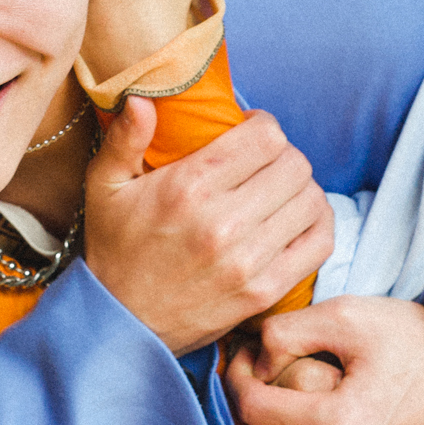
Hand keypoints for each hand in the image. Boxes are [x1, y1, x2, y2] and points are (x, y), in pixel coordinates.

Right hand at [85, 98, 333, 356]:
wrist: (121, 325)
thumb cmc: (114, 250)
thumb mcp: (104, 188)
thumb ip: (123, 139)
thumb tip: (142, 99)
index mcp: (189, 187)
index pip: (266, 137)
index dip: (263, 126)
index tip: (250, 134)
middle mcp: (225, 222)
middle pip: (295, 164)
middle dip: (284, 156)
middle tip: (265, 164)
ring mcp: (249, 260)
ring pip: (311, 200)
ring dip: (301, 189)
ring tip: (280, 191)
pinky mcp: (264, 291)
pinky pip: (319, 243)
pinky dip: (317, 225)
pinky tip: (296, 220)